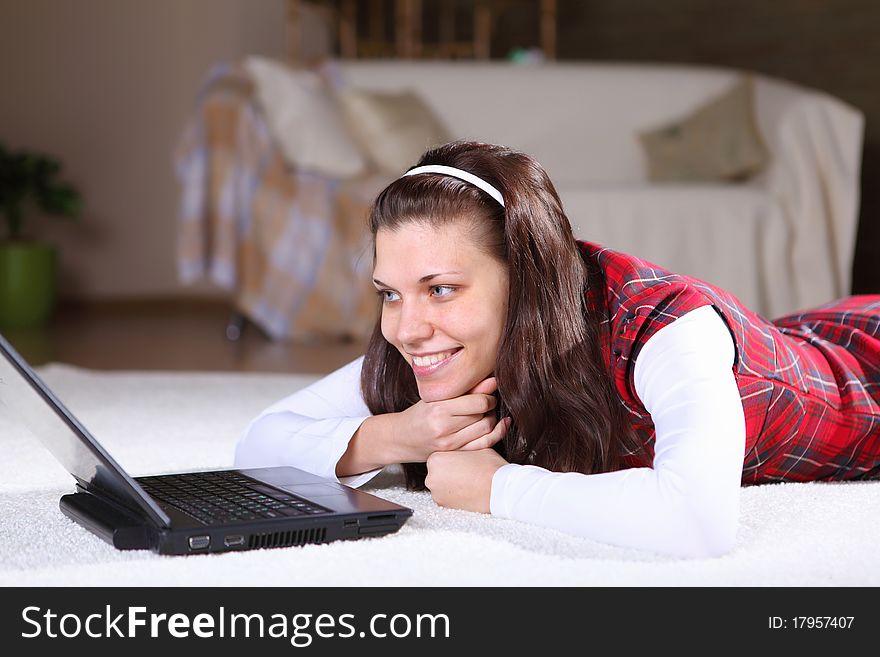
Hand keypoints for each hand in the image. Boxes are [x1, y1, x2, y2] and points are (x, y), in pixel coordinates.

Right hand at [389, 377, 508, 462]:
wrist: (401, 438)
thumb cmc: (419, 414)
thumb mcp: (437, 397)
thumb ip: (465, 390)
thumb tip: (493, 380)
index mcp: (438, 408)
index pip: (478, 401)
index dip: (489, 396)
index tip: (488, 392)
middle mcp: (443, 427)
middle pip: (483, 415)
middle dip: (491, 407)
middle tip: (488, 402)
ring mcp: (449, 443)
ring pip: (486, 429)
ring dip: (492, 419)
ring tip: (486, 413)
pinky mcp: (454, 452)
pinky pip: (483, 444)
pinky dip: (496, 433)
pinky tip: (500, 425)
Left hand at [424, 448, 509, 512]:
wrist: (499, 489)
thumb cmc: (488, 465)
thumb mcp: (473, 446)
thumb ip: (461, 446)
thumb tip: (460, 445)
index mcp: (435, 459)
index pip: (439, 456)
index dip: (452, 458)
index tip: (463, 461)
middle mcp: (430, 477)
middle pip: (438, 471)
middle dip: (449, 471)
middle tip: (466, 471)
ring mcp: (436, 493)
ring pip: (441, 485)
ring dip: (451, 484)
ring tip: (468, 481)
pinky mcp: (443, 506)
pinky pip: (446, 497)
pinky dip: (454, 495)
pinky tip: (467, 491)